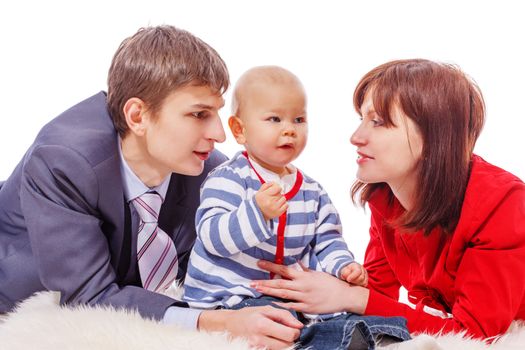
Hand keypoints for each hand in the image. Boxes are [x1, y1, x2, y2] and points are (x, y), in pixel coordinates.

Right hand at [198, 305, 301, 349]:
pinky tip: (272, 338)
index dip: (295, 331)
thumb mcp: (267, 309)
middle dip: (290, 337)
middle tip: (285, 330)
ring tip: (277, 333)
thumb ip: (285, 316)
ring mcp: (257, 347)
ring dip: (284, 342)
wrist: (231, 323)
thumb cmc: (250, 314)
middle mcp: (259, 339)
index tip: (292, 326)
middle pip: (287, 345)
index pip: (289, 335)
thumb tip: (300, 326)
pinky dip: (276, 346)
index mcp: (262, 325)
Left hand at [251, 260, 368, 314]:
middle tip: (251, 282)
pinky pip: (292, 307)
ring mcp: (304, 298)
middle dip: (264, 283)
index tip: (259, 263)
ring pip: (283, 295)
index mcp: (304, 276)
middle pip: (279, 283)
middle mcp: (302, 286)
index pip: (284, 270)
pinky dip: (281, 305)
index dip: (271, 267)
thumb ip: (306, 270)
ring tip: (257, 290)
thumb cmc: (331, 283)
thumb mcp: (317, 273)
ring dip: (269, 292)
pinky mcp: (307, 308)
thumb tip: (298, 263)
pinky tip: (271, 303)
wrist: (344, 295)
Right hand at [255, 182, 287, 220]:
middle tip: (272, 198)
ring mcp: (275, 208)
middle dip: (277, 194)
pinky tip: (278, 206)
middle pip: (280, 193)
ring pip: (284, 198)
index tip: (274, 191)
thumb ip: (267, 185)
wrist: (259, 214)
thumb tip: (275, 183)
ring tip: (275, 202)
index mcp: (265, 195)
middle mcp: (270, 202)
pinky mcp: (279, 213)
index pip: (277, 187)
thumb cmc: (259, 202)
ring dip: (280, 199)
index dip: (276, 188)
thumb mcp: (259, 192)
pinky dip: (284, 205)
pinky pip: (286, 205)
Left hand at [340, 262, 367, 286]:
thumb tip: (347, 277)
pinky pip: (364, 285)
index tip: (348, 279)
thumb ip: (345, 273)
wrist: (349, 271)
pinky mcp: (366, 280)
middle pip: (361, 278)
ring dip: (356, 284)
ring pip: (363, 282)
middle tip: (349, 281)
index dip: (353, 276)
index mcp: (357, 266)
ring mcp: (365, 275)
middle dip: (354, 281)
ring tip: (351, 282)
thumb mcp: (344, 270)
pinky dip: (359, 285)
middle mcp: (363, 270)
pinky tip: (355, 284)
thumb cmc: (346, 271)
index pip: (358, 271)